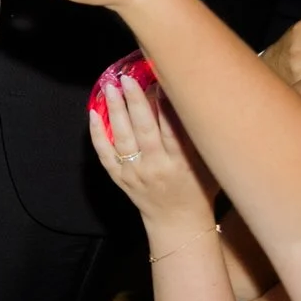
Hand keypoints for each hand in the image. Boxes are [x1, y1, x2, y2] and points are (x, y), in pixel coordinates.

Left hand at [89, 74, 217, 226]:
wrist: (178, 222)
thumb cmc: (199, 190)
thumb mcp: (208, 166)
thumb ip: (198, 140)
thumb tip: (190, 105)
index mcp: (180, 164)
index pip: (171, 130)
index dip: (165, 106)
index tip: (161, 82)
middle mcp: (154, 167)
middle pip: (142, 130)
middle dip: (134, 102)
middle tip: (127, 78)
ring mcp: (134, 173)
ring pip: (121, 138)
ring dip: (114, 111)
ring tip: (110, 88)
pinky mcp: (120, 178)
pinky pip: (104, 154)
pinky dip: (97, 134)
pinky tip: (93, 113)